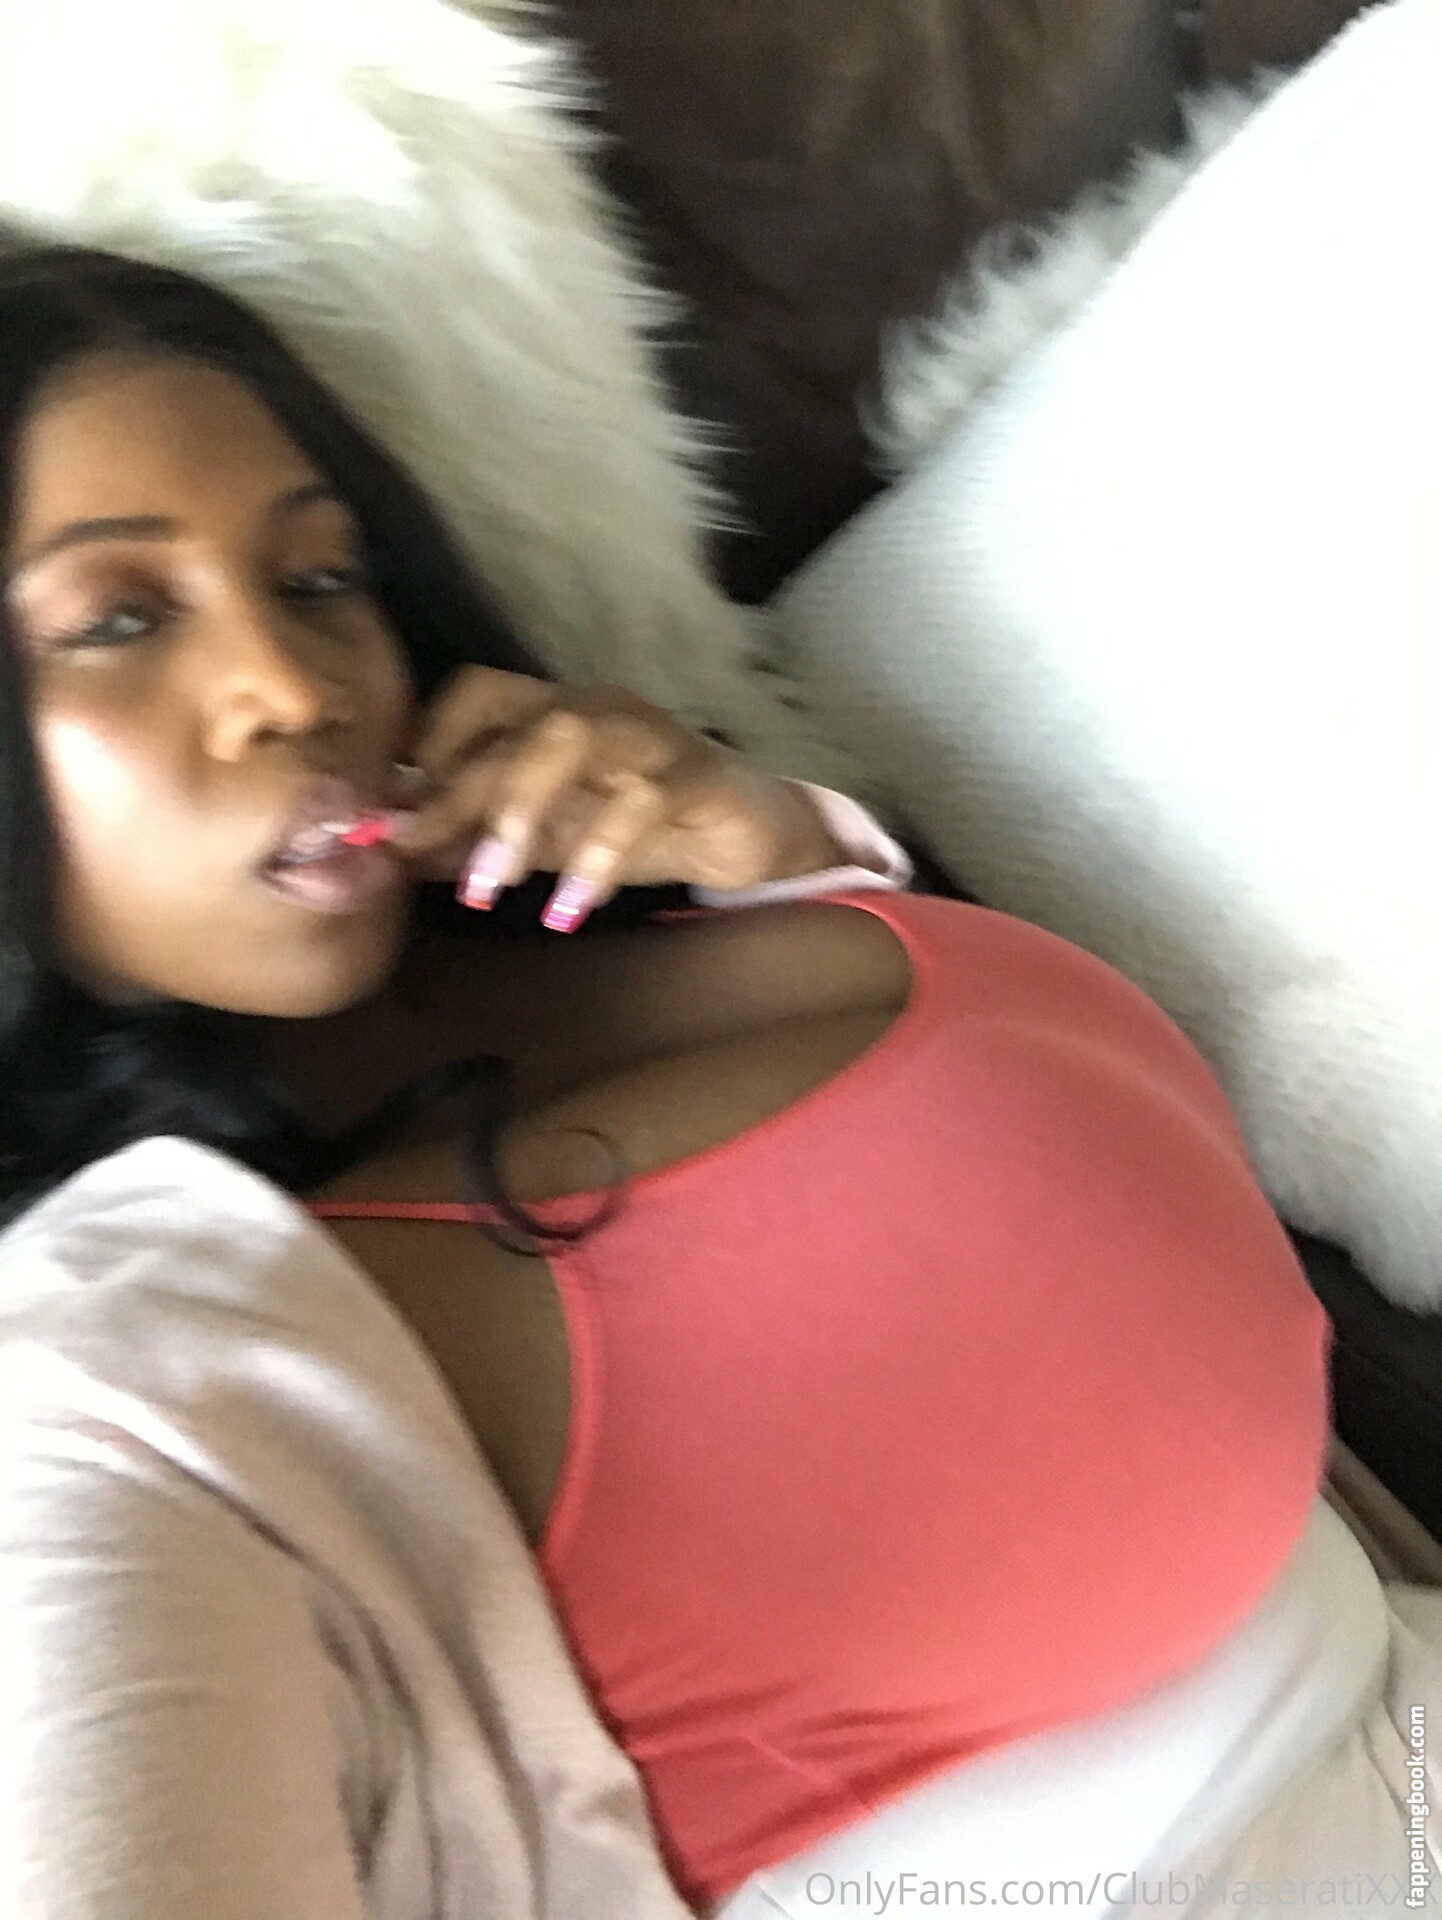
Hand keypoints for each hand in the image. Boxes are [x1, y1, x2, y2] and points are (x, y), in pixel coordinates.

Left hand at [394, 669, 846, 929]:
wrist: (749, 830)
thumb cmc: (636, 826)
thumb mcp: (544, 838)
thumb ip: (472, 840)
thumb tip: (390, 854)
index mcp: (552, 709)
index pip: (474, 693)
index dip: (427, 744)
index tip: (391, 814)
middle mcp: (595, 707)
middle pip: (511, 727)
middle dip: (455, 795)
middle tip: (417, 857)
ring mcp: (647, 735)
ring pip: (570, 737)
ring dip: (517, 810)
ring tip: (489, 887)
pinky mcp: (696, 775)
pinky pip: (641, 804)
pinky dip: (597, 859)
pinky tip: (569, 910)